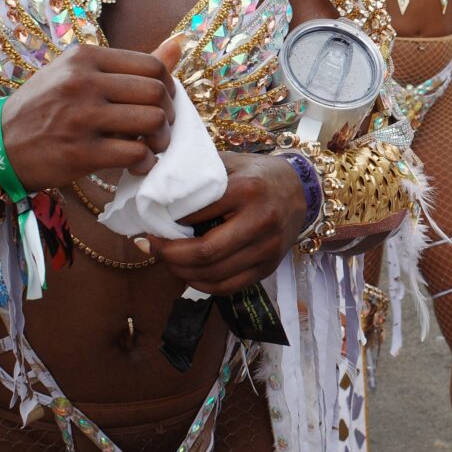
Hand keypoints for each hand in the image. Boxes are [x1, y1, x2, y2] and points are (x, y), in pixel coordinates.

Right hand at [0, 39, 179, 192]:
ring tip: (152, 146)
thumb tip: (179, 43)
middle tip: (160, 127)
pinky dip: (145, 162)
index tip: (162, 101)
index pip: (152, 65)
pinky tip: (137, 164)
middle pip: (156, 92)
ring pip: (152, 121)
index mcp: (84, 58)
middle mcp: (81, 82)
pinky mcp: (80, 152)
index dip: (168, 86)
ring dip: (162, 139)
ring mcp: (80, 117)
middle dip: (168, 114)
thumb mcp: (76, 75)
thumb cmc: (44, 107)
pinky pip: (136, 153)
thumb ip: (129, 65)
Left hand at [146, 150, 305, 295]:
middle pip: (206, 252)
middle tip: (154, 247)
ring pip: (215, 275)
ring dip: (183, 272)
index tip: (151, 226)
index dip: (167, 226)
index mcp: (247, 190)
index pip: (196, 215)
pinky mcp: (269, 267)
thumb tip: (155, 192)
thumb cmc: (256, 174)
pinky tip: (190, 275)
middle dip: (171, 255)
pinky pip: (229, 287)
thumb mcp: (228, 164)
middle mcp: (261, 220)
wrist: (299, 188)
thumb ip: (198, 176)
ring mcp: (268, 248)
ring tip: (169, 260)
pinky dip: (203, 285)